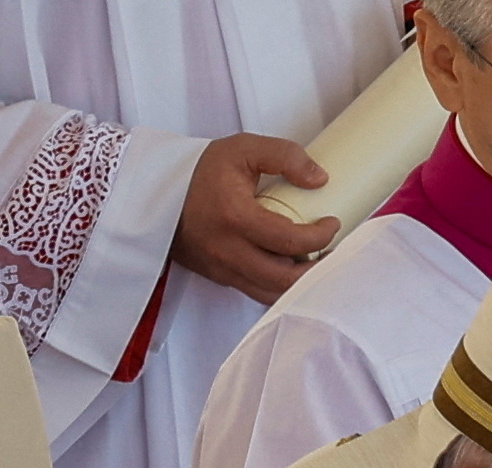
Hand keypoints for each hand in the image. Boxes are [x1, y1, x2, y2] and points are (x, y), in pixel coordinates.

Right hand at [172, 134, 336, 301]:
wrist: (159, 192)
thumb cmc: (202, 171)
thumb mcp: (242, 149)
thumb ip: (284, 155)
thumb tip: (320, 179)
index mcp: (236, 218)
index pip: (290, 240)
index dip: (321, 236)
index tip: (333, 223)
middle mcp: (229, 251)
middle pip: (286, 279)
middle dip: (317, 270)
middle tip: (332, 251)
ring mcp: (224, 270)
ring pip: (274, 294)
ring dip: (301, 284)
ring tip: (317, 262)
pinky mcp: (222, 279)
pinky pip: (259, 293)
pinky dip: (281, 287)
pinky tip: (294, 270)